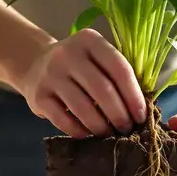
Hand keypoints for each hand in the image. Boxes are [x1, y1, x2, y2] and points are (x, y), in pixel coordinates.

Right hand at [15, 29, 147, 138]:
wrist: (35, 64)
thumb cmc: (78, 66)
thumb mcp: (96, 58)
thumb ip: (116, 74)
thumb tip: (140, 109)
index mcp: (90, 40)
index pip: (119, 68)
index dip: (133, 95)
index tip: (141, 116)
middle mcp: (68, 54)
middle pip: (102, 89)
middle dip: (119, 114)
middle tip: (126, 129)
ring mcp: (50, 74)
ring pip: (83, 107)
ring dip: (101, 126)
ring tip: (110, 135)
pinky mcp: (38, 96)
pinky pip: (63, 120)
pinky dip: (79, 131)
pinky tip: (89, 135)